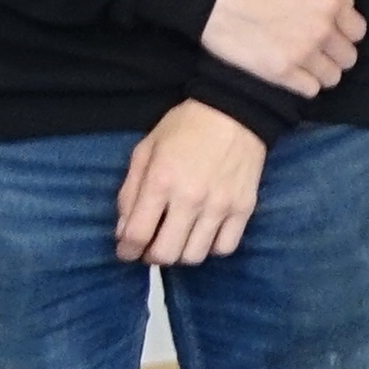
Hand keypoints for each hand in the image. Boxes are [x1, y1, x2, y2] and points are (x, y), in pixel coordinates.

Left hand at [115, 100, 270, 264]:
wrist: (236, 111)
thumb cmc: (184, 128)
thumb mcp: (145, 150)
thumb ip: (129, 192)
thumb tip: (124, 231)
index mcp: (161, 182)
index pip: (137, 235)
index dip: (126, 251)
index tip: (126, 250)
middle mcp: (190, 198)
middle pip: (166, 254)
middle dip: (152, 256)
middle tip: (152, 245)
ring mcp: (220, 205)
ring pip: (195, 256)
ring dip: (181, 254)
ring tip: (178, 239)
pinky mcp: (244, 208)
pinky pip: (225, 247)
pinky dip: (211, 247)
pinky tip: (204, 234)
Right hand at [201, 0, 362, 97]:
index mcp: (330, 2)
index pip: (358, 30)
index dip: (344, 32)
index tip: (331, 32)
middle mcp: (322, 30)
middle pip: (348, 56)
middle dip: (335, 53)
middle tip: (317, 49)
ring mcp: (303, 54)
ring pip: (332, 77)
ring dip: (321, 72)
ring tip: (304, 64)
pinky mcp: (282, 73)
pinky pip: (310, 90)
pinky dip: (304, 85)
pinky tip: (292, 73)